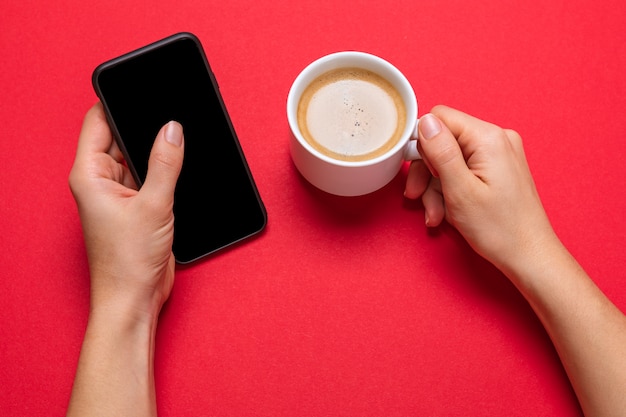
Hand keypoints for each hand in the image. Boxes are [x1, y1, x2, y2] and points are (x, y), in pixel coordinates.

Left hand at [69, 103, 183, 318]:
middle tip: (172, 121)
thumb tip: (173, 129)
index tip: (141, 90)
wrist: (134, 299)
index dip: (118, 103)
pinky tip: (180, 173)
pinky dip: (165, 174)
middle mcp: (101, 181)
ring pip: (140, 159)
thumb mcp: (154, 204)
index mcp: (90, 174)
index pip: (98, 122)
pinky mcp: (138, 207)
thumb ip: (166, 163)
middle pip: (122, 138)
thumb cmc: (127, 261)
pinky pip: (151, 179)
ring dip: (158, 155)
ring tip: (178, 150)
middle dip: (146, 129)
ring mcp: (120, 194)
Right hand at [405, 105, 555, 272]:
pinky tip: (446, 213)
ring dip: (436, 187)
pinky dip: (450, 190)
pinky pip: (463, 170)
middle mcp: (497, 139)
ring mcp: (499, 154)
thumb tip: (425, 121)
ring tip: (436, 214)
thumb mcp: (460, 190)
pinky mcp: (497, 169)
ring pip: (449, 159)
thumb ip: (441, 152)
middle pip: (443, 141)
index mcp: (489, 139)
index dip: (421, 144)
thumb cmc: (500, 229)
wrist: (529, 256)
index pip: (440, 118)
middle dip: (427, 172)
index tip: (416, 172)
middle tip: (418, 198)